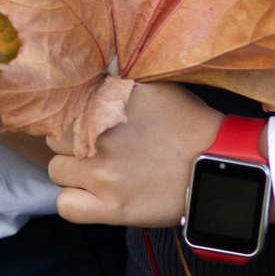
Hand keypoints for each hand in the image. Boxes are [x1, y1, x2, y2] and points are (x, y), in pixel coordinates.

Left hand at [49, 81, 233, 227]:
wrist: (219, 163)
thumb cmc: (189, 123)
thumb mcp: (154, 87)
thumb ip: (117, 79)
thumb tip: (95, 67)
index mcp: (107, 103)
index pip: (63, 106)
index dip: (71, 116)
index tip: (82, 122)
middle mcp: (99, 136)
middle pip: (56, 138)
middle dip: (72, 141)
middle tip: (95, 146)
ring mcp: (103, 174)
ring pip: (56, 170)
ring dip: (73, 170)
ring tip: (98, 170)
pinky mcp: (112, 208)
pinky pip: (66, 206)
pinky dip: (74, 202)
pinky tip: (91, 196)